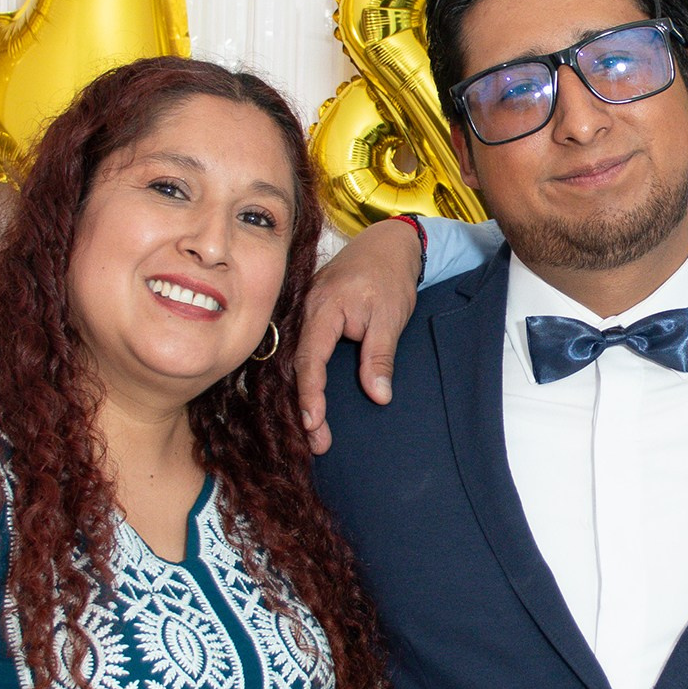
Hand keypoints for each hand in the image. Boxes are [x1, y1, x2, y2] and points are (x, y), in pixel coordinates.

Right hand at [295, 218, 423, 454]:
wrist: (386, 245)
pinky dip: (305, 379)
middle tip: (318, 443)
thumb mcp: (391, 317)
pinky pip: (302, 351)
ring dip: (303, 396)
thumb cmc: (389, 276)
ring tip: (314, 431)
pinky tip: (311, 401)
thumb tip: (379, 395)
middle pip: (297, 366)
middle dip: (305, 406)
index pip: (310, 359)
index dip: (311, 394)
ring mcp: (304, 313)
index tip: (314, 424)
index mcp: (322, 308)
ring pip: (296, 361)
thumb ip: (380, 356)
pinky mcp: (310, 317)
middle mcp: (305, 311)